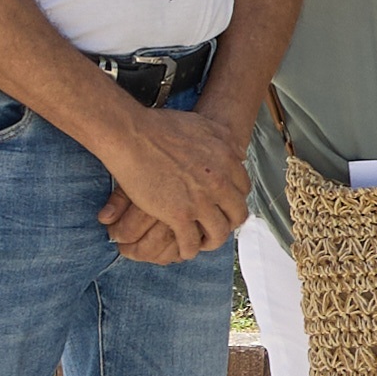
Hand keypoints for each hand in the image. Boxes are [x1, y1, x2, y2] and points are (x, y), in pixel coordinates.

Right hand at [95, 93, 256, 260]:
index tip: (224, 205)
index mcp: (227, 161)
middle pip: (237, 214)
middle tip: (217, 227)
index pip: (243, 190)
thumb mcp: (204, 125)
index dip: (234, 200)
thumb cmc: (162, 128)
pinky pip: (191, 242)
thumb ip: (225, 140)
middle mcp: (219, 182)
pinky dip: (189, 250)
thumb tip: (241, 154)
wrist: (133, 136)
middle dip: (229, 223)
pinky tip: (184, 249)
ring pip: (218, 232)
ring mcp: (200, 200)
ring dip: (212, 241)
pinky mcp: (178, 215)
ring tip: (203, 243)